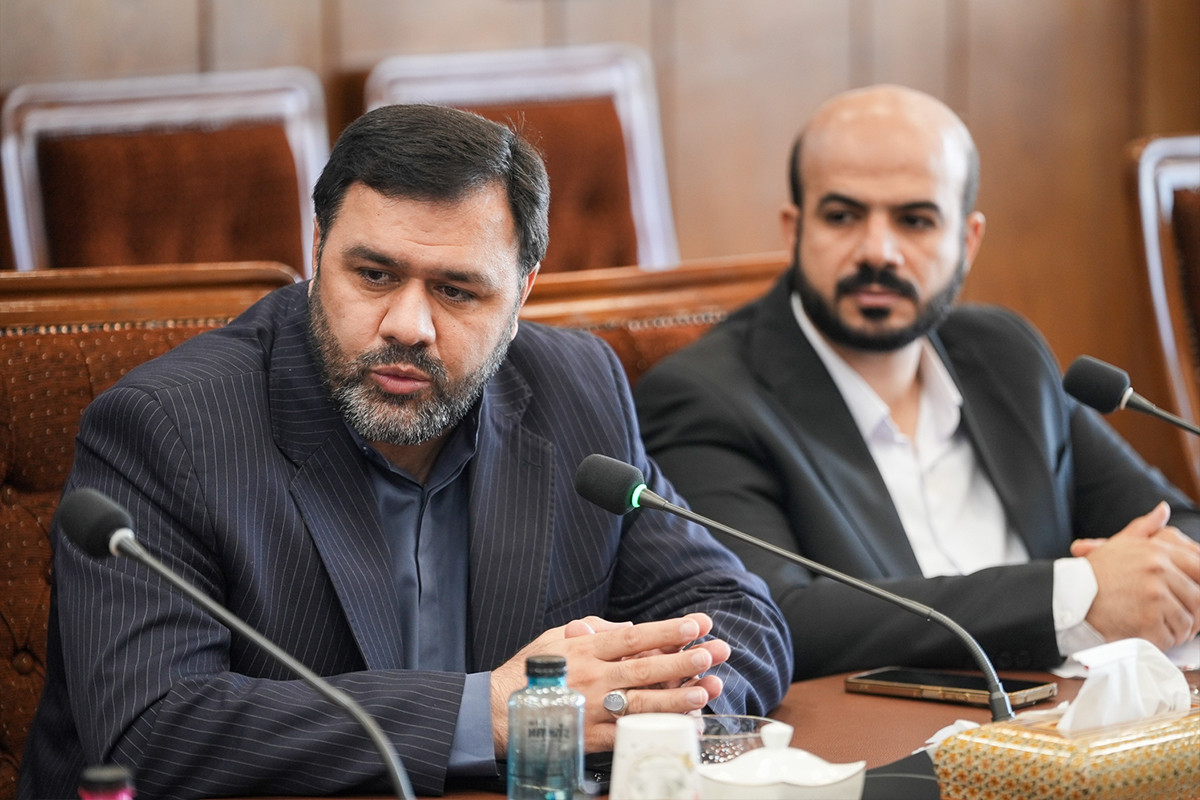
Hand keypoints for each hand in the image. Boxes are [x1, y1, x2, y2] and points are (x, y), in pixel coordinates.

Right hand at [489, 613, 730, 754]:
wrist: (497, 710)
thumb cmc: (529, 671)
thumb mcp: (556, 637)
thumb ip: (593, 629)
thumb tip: (628, 626)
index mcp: (585, 648)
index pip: (632, 636)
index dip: (665, 631)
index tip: (695, 624)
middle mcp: (592, 677)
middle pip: (644, 668)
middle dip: (682, 660)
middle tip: (713, 653)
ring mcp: (592, 709)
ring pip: (641, 702)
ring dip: (676, 697)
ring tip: (706, 689)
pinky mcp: (590, 736)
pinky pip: (630, 733)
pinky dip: (657, 729)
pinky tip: (683, 725)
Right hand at [1072, 502, 1199, 649]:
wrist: (1068, 597)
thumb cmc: (1093, 573)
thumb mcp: (1120, 544)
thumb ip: (1145, 528)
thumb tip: (1163, 510)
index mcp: (1156, 552)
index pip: (1198, 567)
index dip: (1198, 585)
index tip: (1191, 595)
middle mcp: (1158, 570)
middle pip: (1197, 597)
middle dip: (1192, 612)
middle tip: (1180, 618)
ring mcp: (1153, 596)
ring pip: (1187, 621)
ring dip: (1179, 630)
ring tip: (1163, 628)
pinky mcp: (1147, 620)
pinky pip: (1171, 638)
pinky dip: (1164, 642)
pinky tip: (1151, 636)